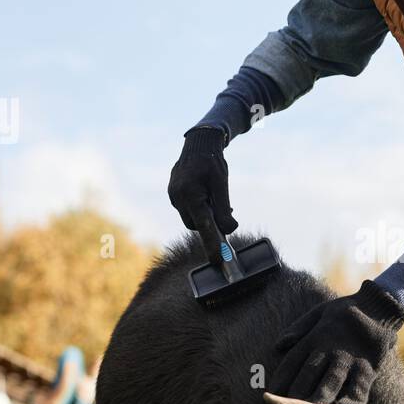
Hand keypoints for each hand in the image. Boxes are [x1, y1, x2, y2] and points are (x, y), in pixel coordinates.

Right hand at [168, 126, 236, 240]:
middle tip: (226, 210)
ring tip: (216, 199)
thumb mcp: (222, 184)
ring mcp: (173, 196)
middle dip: (210, 222)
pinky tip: (207, 196)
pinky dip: (199, 207)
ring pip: (192, 217)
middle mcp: (178, 198)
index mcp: (190, 195)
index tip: (219, 259)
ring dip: (205, 214)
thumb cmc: (212, 162)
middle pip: (196, 224)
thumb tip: (230, 229)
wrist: (198, 144)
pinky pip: (187, 209)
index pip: (203, 226)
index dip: (212, 244)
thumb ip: (224, 208)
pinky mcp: (173, 194)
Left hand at [268, 280, 403, 403]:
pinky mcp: (368, 366)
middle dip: (297, 391)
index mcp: (316, 336)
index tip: (270, 394)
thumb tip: (278, 346)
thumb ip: (298, 328)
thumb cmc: (344, 312)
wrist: (379, 307)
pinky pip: (360, 386)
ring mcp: (350, 358)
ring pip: (332, 380)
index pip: (293, 360)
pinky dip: (352, 398)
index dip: (281, 377)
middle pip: (310, 372)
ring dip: (320, 396)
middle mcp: (331, 349)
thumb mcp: (318, 312)